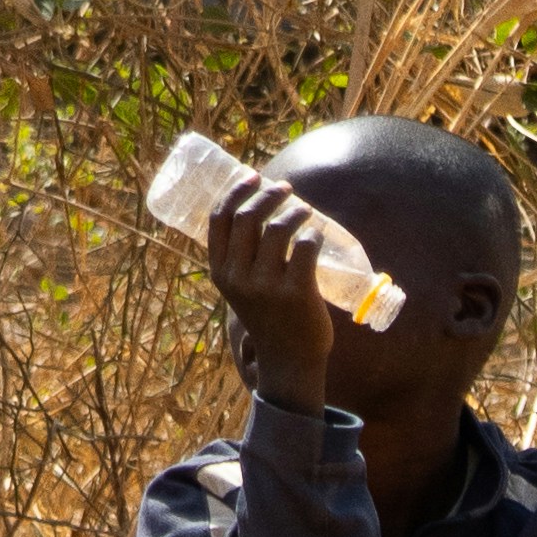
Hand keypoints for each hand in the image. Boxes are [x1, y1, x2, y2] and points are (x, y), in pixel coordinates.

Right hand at [205, 173, 341, 411]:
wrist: (289, 360)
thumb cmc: (268, 317)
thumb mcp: (241, 289)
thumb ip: (242, 259)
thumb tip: (257, 209)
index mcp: (220, 273)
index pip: (219, 219)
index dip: (235, 191)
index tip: (253, 176)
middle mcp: (238, 277)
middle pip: (249, 217)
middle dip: (268, 195)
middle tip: (286, 189)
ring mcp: (267, 286)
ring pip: (279, 227)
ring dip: (296, 212)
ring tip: (305, 211)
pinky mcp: (296, 292)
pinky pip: (306, 246)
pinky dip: (313, 233)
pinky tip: (317, 234)